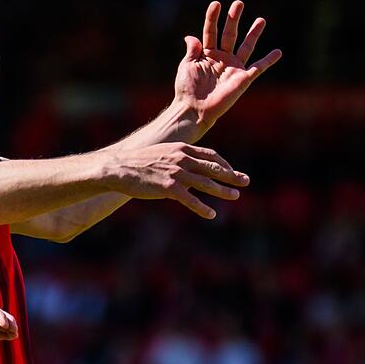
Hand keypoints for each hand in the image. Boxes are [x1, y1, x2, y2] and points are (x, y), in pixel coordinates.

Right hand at [112, 142, 248, 218]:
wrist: (118, 168)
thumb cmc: (138, 163)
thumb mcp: (161, 154)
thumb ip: (177, 160)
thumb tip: (188, 170)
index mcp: (181, 149)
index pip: (210, 155)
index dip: (224, 164)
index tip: (232, 171)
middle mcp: (182, 159)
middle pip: (213, 168)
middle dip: (231, 175)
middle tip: (246, 181)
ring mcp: (176, 173)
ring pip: (205, 183)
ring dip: (222, 190)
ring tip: (235, 196)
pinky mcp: (168, 187)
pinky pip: (190, 199)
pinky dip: (202, 207)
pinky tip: (211, 214)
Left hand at [172, 0, 281, 141]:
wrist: (194, 109)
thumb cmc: (187, 89)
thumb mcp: (186, 66)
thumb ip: (192, 50)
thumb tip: (191, 36)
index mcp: (206, 54)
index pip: (211, 32)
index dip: (213, 18)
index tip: (216, 4)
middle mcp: (221, 59)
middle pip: (229, 35)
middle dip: (234, 19)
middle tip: (238, 4)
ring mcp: (233, 68)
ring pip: (246, 47)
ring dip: (253, 34)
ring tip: (261, 20)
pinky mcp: (243, 79)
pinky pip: (259, 68)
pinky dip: (269, 60)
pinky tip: (278, 52)